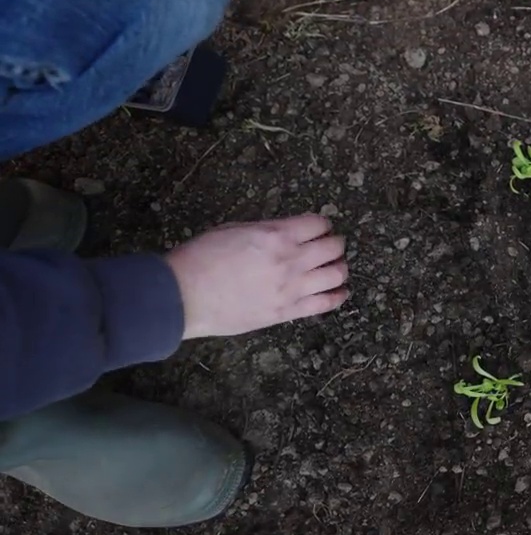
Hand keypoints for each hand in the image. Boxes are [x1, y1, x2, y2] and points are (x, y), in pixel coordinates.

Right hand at [165, 214, 349, 338]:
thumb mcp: (234, 230)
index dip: (322, 224)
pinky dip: (338, 296)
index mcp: (276, 235)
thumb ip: (267, 230)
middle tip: (332, 246)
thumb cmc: (202, 259)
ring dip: (340, 268)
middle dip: (335, 244)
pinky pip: (325, 304)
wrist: (185, 295)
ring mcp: (292, 287)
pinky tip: (341, 291)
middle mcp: (290, 259)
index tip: (321, 228)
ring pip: (336, 275)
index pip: (318, 223)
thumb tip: (286, 232)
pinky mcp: (287, 311)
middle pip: (333, 247)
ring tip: (337, 267)